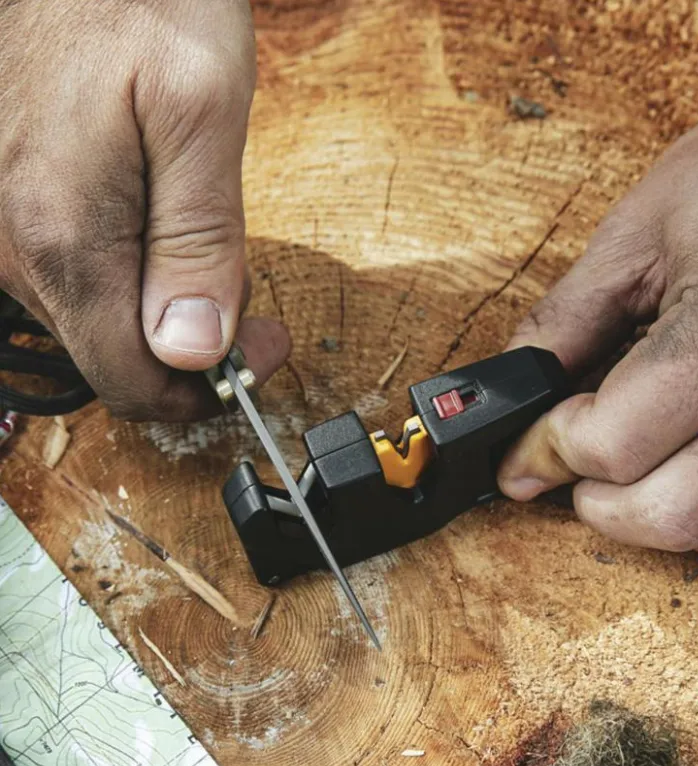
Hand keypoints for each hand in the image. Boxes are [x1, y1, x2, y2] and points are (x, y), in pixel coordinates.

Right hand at [0, 0, 288, 419]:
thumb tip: (193, 351)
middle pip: (116, 356)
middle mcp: (20, 247)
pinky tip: (165, 221)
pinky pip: (81, 276)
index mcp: (67, 238)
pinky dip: (137, 273)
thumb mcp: (202, 115)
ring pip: (100, 319)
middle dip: (195, 347)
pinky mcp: (17, 206)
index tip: (267, 347)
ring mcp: (9, 229)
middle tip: (253, 294)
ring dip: (167, 307)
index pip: (133, 381)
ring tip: (212, 240)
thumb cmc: (141, 0)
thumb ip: (198, 241)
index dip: (208, 389)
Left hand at [497, 54, 697, 573]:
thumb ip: (565, 321)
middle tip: (582, 461)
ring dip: (661, 520)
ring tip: (647, 467)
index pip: (616, 442)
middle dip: (596, 501)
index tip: (536, 439)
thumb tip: (512, 406)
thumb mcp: (641, 226)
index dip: (549, 449)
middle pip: (667, 514)